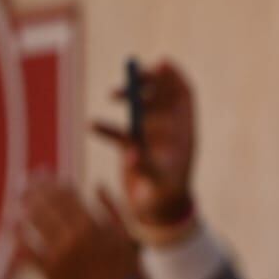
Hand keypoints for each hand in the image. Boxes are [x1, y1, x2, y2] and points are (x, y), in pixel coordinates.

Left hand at [21, 181, 141, 278]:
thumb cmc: (126, 270)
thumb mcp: (127, 235)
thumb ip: (112, 208)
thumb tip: (97, 185)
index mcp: (92, 225)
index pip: (65, 195)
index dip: (52, 182)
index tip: (44, 174)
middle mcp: (72, 237)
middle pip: (45, 206)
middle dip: (34, 190)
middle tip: (26, 182)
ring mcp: (59, 256)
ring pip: (33, 225)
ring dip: (23, 209)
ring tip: (18, 200)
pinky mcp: (50, 274)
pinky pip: (28, 252)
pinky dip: (20, 238)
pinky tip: (14, 228)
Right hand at [91, 61, 196, 229]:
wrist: (156, 215)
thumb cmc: (164, 198)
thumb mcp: (159, 182)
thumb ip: (146, 165)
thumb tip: (131, 150)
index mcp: (184, 132)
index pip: (184, 96)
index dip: (175, 77)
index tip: (160, 63)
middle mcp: (169, 131)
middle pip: (162, 95)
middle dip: (148, 81)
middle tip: (132, 73)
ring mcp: (151, 138)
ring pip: (141, 107)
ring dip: (129, 96)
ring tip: (112, 95)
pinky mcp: (134, 148)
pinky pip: (121, 131)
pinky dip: (108, 128)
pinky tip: (93, 127)